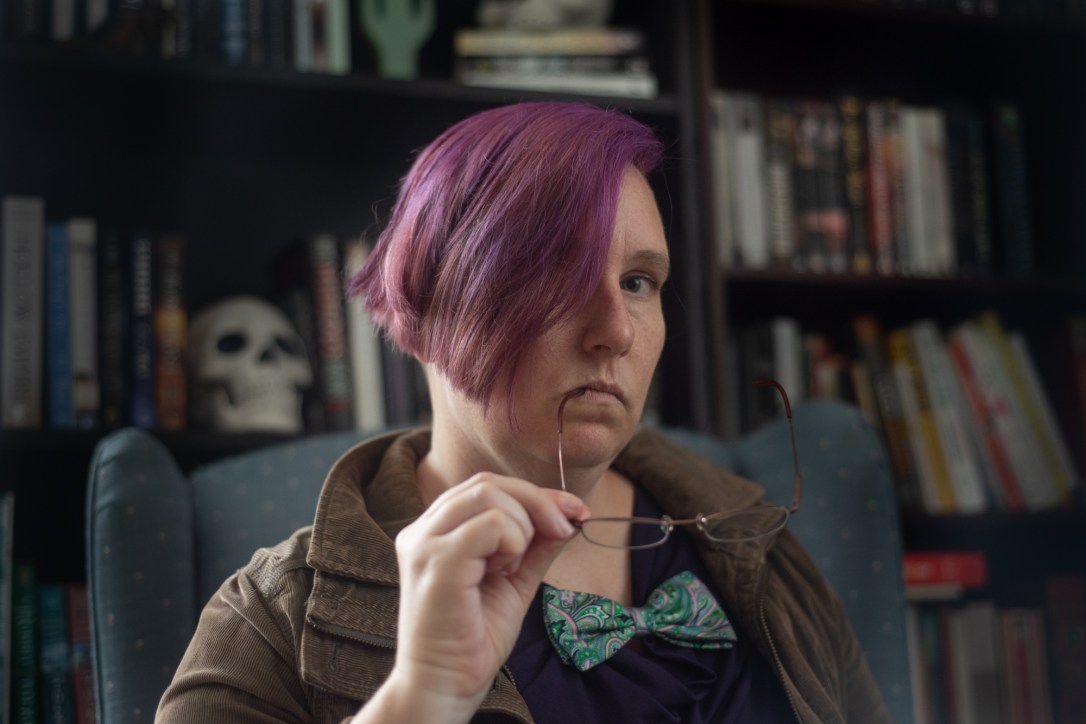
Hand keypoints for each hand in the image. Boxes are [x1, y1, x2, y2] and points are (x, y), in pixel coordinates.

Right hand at [361, 473, 587, 722]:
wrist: (446, 687)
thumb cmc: (474, 638)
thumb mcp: (515, 580)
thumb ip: (535, 545)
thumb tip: (569, 514)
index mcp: (436, 530)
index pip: (486, 486)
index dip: (535, 492)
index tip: (575, 511)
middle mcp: (422, 530)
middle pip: (487, 483)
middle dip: (538, 501)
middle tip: (564, 530)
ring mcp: (425, 543)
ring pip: (488, 494)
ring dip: (522, 525)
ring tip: (512, 566)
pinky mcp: (436, 562)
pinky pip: (489, 523)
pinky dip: (512, 541)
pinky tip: (503, 571)